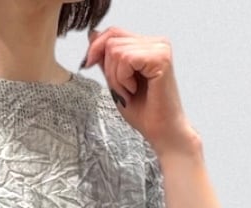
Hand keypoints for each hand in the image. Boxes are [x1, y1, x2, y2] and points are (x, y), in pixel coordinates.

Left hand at [80, 27, 199, 156]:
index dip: (96, 47)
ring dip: (116, 78)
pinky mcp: (160, 58)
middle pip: (113, 40)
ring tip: (129, 92)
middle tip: (121, 90)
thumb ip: (107, 60)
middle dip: (108, 70)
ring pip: (117, 51)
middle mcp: (156, 43)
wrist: (162, 132)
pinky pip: (125, 59)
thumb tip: (93, 37)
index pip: (114, 32)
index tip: (88, 64)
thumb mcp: (117, 82)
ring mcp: (160, 48)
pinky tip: (133, 90)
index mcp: (147, 45)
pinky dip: (123, 79)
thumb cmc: (145, 113)